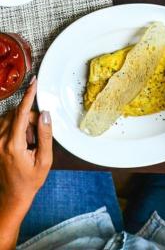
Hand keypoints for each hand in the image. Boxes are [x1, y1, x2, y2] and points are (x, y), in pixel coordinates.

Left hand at [0, 77, 51, 215]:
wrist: (12, 197)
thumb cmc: (30, 180)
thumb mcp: (45, 159)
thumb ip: (45, 134)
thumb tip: (45, 114)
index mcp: (13, 145)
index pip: (21, 113)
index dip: (29, 95)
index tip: (34, 82)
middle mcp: (0, 142)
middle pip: (16, 114)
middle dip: (29, 118)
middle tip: (37, 136)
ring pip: (9, 118)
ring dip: (21, 123)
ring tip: (29, 142)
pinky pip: (4, 126)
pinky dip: (14, 127)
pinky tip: (21, 142)